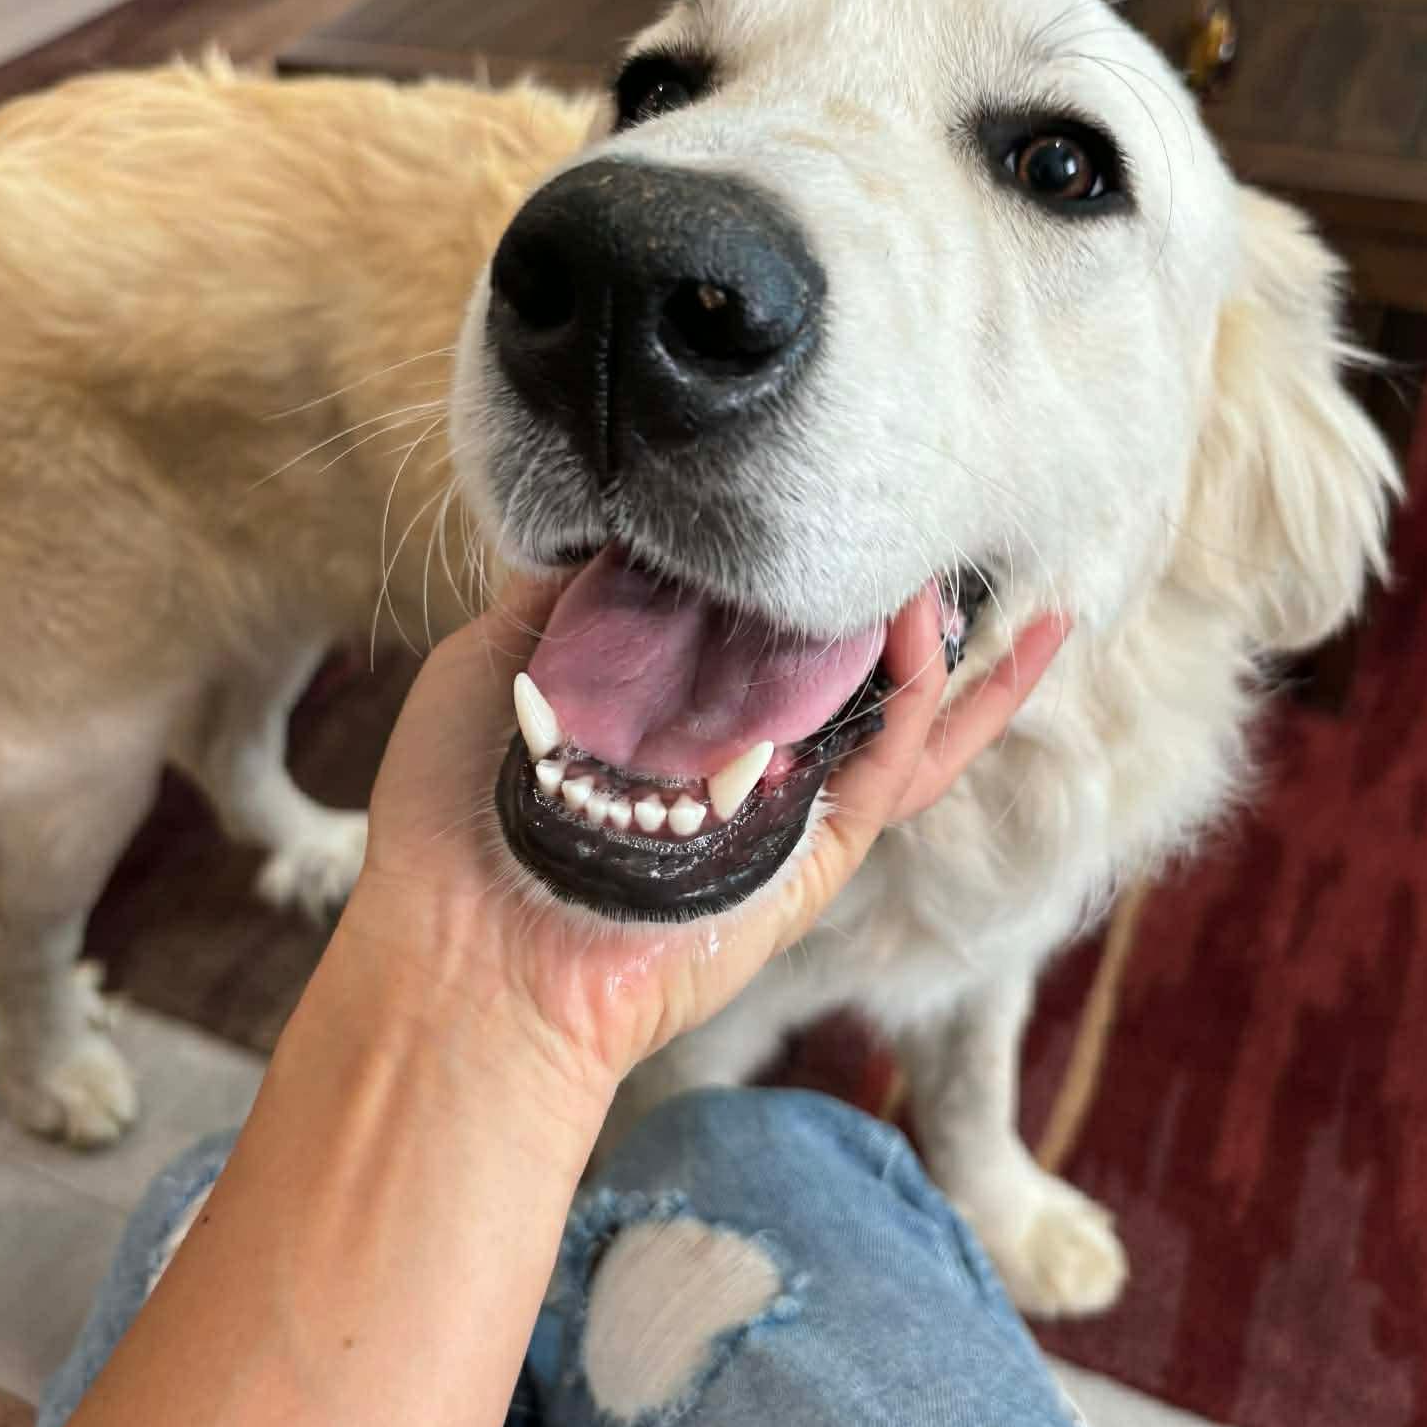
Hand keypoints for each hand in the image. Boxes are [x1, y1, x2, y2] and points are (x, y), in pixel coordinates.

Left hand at [339, 579, 1063, 1105]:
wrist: (469, 941)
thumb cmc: (457, 807)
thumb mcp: (498, 655)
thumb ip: (567, 589)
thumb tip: (624, 512)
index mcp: (668, 699)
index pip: (756, 616)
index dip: (794, 557)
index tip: (813, 485)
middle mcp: (738, 743)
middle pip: (849, 659)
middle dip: (901, 593)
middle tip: (925, 513)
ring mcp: (789, 794)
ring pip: (903, 710)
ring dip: (945, 636)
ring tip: (969, 556)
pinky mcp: (825, 844)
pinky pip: (904, 758)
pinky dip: (935, 689)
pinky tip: (938, 617)